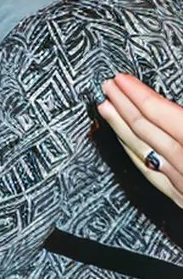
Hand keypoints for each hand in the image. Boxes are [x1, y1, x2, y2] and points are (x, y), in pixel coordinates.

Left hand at [101, 74, 182, 208]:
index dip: (137, 93)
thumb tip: (166, 105)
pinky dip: (134, 155)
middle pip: (145, 130)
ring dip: (121, 128)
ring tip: (104, 108)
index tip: (120, 79)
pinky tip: (123, 144)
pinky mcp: (182, 199)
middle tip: (106, 86)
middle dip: (123, 105)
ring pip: (143, 152)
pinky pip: (151, 174)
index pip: (159, 113)